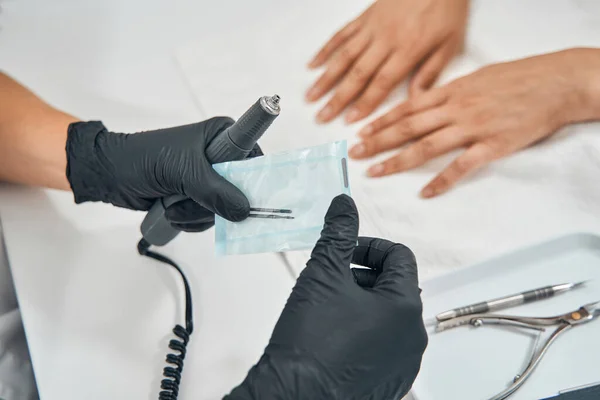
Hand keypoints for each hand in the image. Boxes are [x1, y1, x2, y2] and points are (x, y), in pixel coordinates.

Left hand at [66, 117, 261, 230]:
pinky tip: (173, 213)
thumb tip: (244, 211)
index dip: (255, 178)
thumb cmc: (144, 160)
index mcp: (222, 136)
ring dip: (198, 215)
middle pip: (240, 190)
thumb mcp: (184, 172)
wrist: (111, 174)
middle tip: (192, 200)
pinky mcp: (197, 197)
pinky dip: (191, 221)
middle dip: (215, 203)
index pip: (253, 157)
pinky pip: (209, 218)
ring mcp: (208, 179)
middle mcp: (219, 157)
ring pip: (223, 208)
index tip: (249, 198)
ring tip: (173, 206)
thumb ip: (216, 191)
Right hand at [225, 195, 426, 399]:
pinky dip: (365, 331)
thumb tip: (345, 206)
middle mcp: (412, 336)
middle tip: (333, 280)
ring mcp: (403, 362)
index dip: (369, 246)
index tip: (346, 252)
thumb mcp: (322, 273)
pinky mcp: (390, 381)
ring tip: (330, 308)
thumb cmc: (309, 343)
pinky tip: (335, 335)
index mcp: (404, 306)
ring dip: (363, 302)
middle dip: (363, 274)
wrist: (293, 394)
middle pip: (395, 285)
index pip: (399, 256)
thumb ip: (338, 232)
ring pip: (389, 315)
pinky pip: (384, 343)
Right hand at [306, 0, 467, 123]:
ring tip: (311, 96)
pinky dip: (326, 50)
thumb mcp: (451, 43)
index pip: (382, 83)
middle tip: (321, 116)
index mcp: (408, 50)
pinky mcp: (365, 16)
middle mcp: (386, 40)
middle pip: (358, 74)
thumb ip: (431, 72)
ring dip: (326, 78)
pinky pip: (341, 34)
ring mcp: (372, 27)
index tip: (350, 120)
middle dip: (338, 98)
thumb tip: (416, 100)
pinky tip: (314, 64)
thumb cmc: (448, 8)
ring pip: (344, 56)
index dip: (365, 103)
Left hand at [350, 49, 599, 197]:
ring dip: (397, 160)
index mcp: (452, 91)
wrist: (556, 83)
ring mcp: (473, 127)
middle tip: (355, 154)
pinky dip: (441, 181)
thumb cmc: (518, 78)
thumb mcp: (477, 77)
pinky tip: (425, 193)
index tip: (361, 131)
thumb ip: (449, 92)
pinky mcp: (492, 146)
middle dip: (377, 141)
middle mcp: (456, 108)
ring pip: (426, 145)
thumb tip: (424, 102)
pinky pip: (461, 166)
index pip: (407, 108)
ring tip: (376, 172)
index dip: (381, 121)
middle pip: (408, 127)